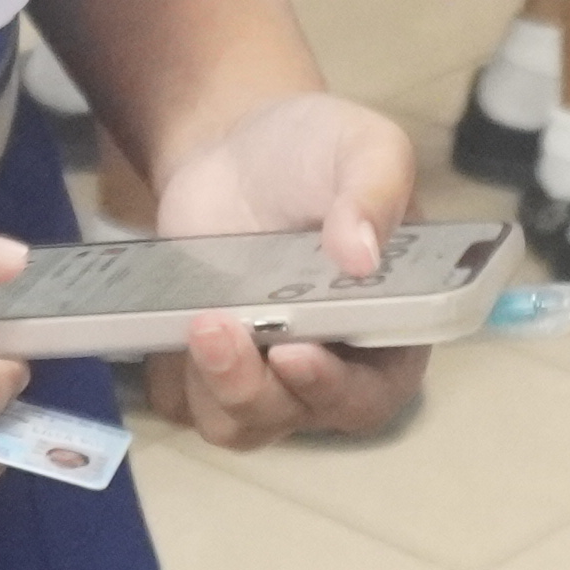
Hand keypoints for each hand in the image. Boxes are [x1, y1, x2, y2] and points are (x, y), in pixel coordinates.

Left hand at [139, 89, 431, 445]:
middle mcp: (337, 364)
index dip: (337, 389)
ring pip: (243, 423)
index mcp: (391, 325)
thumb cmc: (317, 151)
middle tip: (219, 325)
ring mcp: (271, 373)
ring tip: (198, 318)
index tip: (294, 352)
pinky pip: (194, 403)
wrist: (236, 150)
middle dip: (259, 386)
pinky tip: (178, 319)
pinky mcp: (214, 367)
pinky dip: (182, 374)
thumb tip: (362, 254)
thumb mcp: (364, 146)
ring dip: (217, 385)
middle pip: (302, 415)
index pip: (376, 390)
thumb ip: (376, 190)